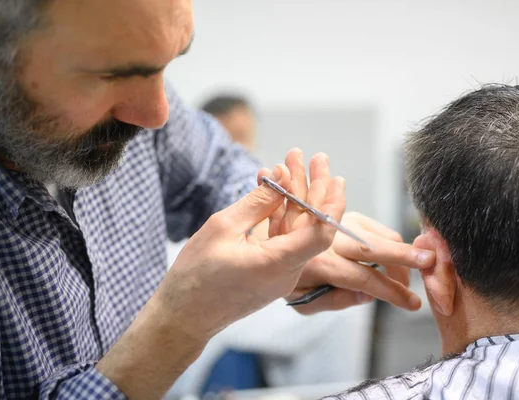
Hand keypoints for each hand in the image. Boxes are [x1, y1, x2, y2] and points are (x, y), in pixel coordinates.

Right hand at [156, 154, 345, 340]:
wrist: (184, 316)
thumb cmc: (196, 275)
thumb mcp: (223, 228)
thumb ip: (257, 202)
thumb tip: (281, 176)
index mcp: (277, 263)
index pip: (321, 233)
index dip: (332, 203)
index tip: (334, 177)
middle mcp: (286, 271)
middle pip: (311, 226)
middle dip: (314, 189)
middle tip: (314, 158)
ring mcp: (280, 274)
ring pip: (297, 230)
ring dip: (295, 197)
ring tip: (290, 163)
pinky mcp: (271, 272)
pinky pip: (282, 239)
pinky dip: (280, 214)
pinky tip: (273, 189)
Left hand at [265, 148, 435, 314]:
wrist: (266, 238)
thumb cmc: (284, 276)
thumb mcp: (301, 300)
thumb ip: (333, 300)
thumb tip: (368, 297)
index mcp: (320, 263)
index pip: (364, 279)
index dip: (392, 293)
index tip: (414, 304)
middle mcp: (331, 238)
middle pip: (376, 248)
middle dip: (406, 256)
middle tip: (431, 262)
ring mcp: (339, 223)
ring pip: (380, 235)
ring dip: (400, 254)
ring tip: (406, 276)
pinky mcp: (344, 214)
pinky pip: (375, 227)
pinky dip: (389, 242)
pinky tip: (393, 259)